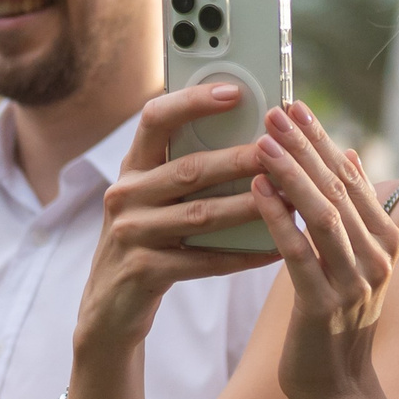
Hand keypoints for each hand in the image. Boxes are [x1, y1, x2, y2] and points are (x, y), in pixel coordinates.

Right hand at [75, 82, 279, 358]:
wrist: (108, 307)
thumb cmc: (147, 241)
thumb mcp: (153, 199)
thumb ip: (185, 169)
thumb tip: (254, 137)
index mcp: (132, 167)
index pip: (156, 118)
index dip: (193, 101)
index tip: (235, 90)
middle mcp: (125, 194)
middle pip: (189, 169)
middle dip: (239, 158)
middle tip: (281, 149)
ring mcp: (131, 234)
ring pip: (200, 215)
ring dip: (249, 206)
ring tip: (290, 199)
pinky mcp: (143, 271)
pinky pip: (203, 261)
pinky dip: (242, 255)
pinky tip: (276, 249)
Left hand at [253, 102, 398, 398]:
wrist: (335, 389)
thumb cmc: (334, 320)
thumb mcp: (351, 261)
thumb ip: (350, 212)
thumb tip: (345, 154)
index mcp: (386, 241)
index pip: (352, 177)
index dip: (323, 139)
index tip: (296, 105)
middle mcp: (377, 259)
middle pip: (339, 188)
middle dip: (306, 145)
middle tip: (275, 109)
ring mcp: (354, 283)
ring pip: (322, 214)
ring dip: (292, 173)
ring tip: (263, 141)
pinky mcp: (324, 305)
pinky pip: (298, 252)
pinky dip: (278, 218)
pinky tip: (257, 190)